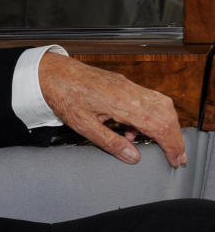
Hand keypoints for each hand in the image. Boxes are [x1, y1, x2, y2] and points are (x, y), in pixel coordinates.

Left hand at [39, 51, 186, 165]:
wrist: (53, 73)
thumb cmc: (65, 96)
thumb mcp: (83, 126)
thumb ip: (110, 142)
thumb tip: (133, 157)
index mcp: (124, 104)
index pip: (160, 127)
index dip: (172, 145)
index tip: (177, 159)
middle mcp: (132, 93)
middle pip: (167, 116)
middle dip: (175, 138)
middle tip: (177, 156)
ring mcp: (129, 86)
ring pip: (162, 105)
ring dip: (166, 125)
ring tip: (155, 144)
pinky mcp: (124, 84)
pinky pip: (149, 99)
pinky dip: (152, 115)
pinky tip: (134, 129)